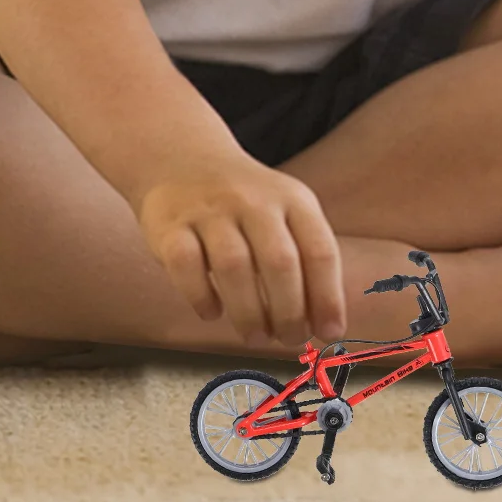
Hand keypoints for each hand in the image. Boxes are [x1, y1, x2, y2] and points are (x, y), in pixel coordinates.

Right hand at [137, 150, 345, 348]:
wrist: (184, 160)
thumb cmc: (246, 203)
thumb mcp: (285, 213)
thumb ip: (305, 261)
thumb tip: (323, 324)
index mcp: (292, 199)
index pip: (320, 250)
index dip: (328, 297)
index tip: (330, 333)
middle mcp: (254, 201)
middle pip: (279, 262)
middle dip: (289, 312)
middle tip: (289, 340)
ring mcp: (211, 211)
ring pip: (234, 267)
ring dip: (249, 312)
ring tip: (255, 336)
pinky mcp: (171, 225)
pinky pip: (186, 266)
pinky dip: (201, 297)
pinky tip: (212, 312)